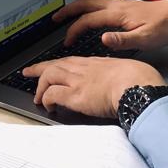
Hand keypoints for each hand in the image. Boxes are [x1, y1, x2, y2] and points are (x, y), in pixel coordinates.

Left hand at [23, 57, 164, 117]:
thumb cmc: (139, 79)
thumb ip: (117, 75)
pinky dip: (46, 99)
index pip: (71, 61)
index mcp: (96, 63)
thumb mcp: (126, 70)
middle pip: (55, 65)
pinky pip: (52, 94)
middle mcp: (83, 69)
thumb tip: (120, 82)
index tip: (52, 65)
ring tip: (36, 97)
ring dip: (40, 87)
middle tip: (28, 72)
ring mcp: (78, 80)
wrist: (138, 85)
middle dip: (39, 69)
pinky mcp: (75, 95)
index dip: (59, 63)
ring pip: (49, 76)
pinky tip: (48, 106)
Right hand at [54, 0, 167, 49]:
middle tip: (55, 17)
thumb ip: (122, 40)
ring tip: (67, 11)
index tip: (67, 41)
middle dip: (68, 10)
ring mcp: (119, 3)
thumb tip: (102, 38)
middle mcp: (115, 5)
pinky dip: (90, 0)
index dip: (74, 30)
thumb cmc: (162, 28)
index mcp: (117, 14)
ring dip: (77, 3)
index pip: (88, 20)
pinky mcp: (124, 4)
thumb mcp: (144, 40)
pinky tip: (90, 5)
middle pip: (85, 3)